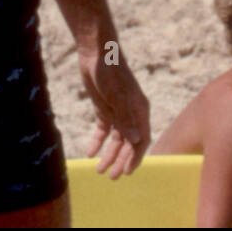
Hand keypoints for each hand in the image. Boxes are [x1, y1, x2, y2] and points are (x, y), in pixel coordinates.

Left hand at [79, 45, 150, 178]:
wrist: (97, 53)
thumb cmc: (109, 71)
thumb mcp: (116, 96)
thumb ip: (125, 118)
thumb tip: (135, 141)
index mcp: (139, 110)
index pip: (141, 139)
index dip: (135, 157)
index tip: (127, 172)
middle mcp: (131, 113)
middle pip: (129, 142)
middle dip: (121, 160)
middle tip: (112, 177)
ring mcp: (118, 110)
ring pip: (116, 138)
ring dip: (109, 154)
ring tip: (99, 170)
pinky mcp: (105, 107)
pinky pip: (103, 129)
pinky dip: (97, 141)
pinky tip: (90, 152)